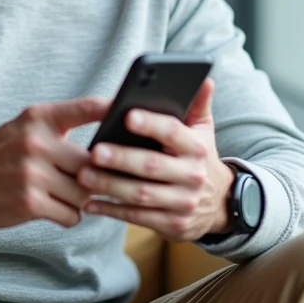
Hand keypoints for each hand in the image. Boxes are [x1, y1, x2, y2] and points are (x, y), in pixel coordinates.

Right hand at [0, 98, 109, 231]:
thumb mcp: (24, 127)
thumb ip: (59, 125)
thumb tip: (107, 129)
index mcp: (38, 118)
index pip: (87, 107)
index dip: (115, 110)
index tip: (135, 116)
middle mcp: (37, 143)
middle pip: (93, 161)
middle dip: (98, 174)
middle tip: (100, 178)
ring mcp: (33, 174)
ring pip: (85, 191)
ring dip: (84, 198)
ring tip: (70, 194)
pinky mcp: (30, 203)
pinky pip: (72, 214)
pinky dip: (70, 214)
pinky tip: (56, 209)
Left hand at [78, 79, 235, 240]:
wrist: (220, 203)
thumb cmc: (200, 158)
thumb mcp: (203, 131)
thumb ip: (198, 104)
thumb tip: (205, 77)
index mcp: (196, 148)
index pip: (172, 132)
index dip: (151, 124)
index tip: (127, 115)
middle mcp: (192, 176)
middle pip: (152, 166)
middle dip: (121, 159)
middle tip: (93, 151)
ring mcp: (183, 203)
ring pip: (141, 194)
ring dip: (110, 186)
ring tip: (84, 176)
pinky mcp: (172, 225)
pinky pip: (137, 217)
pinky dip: (112, 210)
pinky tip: (90, 203)